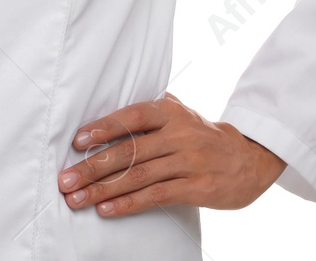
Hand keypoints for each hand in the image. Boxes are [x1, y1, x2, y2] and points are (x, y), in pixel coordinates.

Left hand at [56, 93, 284, 216]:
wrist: (250, 158)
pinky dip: (129, 203)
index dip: (103, 128)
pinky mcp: (196, 188)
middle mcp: (179, 134)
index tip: (77, 142)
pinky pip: (156, 196)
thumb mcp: (182, 114)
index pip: (131, 116)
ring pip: (138, 176)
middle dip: (93, 166)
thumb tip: (111, 106)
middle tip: (66, 179)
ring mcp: (188, 161)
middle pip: (129, 150)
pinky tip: (107, 209)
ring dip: (103, 189)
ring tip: (78, 198)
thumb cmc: (204, 135)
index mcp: (171, 112)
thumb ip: (152, 111)